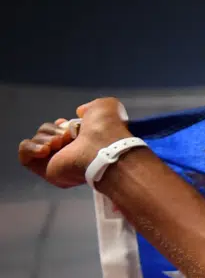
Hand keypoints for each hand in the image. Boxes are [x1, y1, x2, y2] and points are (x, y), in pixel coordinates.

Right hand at [16, 98, 133, 188]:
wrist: (104, 148)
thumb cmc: (107, 130)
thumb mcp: (105, 107)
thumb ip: (92, 106)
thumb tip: (81, 111)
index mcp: (82, 142)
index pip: (60, 131)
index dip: (59, 125)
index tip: (66, 125)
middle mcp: (70, 154)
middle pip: (46, 134)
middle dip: (52, 130)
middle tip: (66, 136)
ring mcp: (57, 164)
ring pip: (36, 141)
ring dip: (45, 138)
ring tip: (60, 143)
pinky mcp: (45, 171)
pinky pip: (24, 155)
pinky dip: (31, 148)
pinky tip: (45, 150)